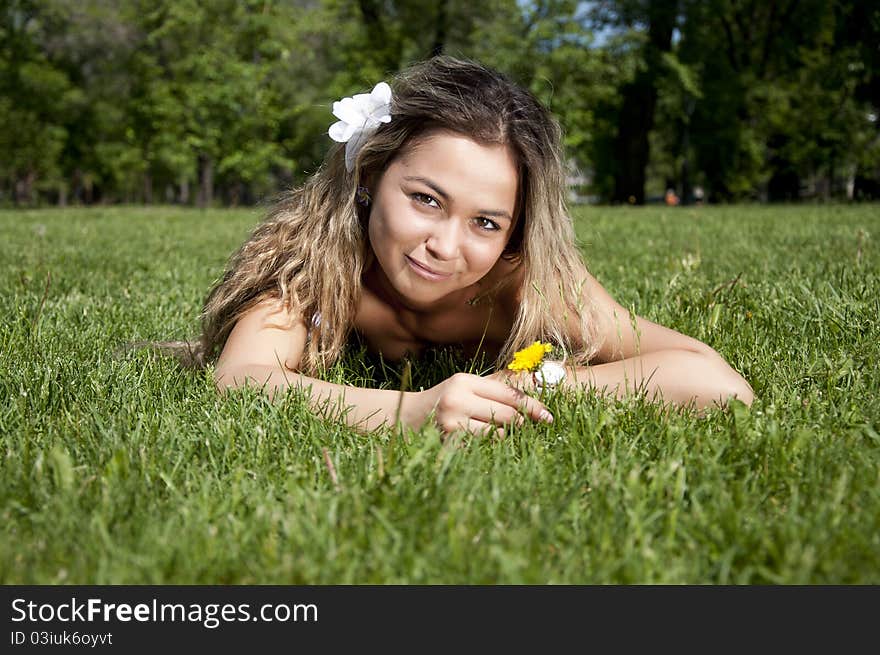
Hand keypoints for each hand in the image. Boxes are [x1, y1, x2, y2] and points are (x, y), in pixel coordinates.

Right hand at [413, 372, 552, 438]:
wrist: (406, 417)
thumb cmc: (444, 401)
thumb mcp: (464, 387)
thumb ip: (493, 391)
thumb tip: (531, 404)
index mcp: (464, 381)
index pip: (508, 394)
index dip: (532, 406)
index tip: (548, 416)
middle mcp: (457, 400)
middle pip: (508, 415)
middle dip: (521, 422)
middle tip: (524, 425)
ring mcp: (451, 423)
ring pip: (498, 434)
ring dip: (503, 435)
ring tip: (489, 429)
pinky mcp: (449, 443)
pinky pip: (483, 447)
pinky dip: (488, 445)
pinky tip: (477, 438)